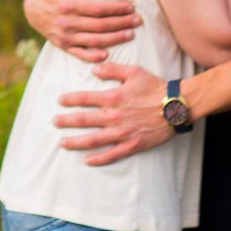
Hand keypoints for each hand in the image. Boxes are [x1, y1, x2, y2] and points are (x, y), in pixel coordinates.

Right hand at [23, 0, 138, 63]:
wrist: (30, 9)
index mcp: (68, 5)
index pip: (98, 8)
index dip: (116, 9)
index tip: (130, 7)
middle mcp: (68, 22)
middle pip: (100, 25)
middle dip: (121, 23)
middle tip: (138, 21)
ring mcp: (66, 36)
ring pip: (95, 40)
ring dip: (115, 38)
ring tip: (130, 34)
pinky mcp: (63, 46)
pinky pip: (81, 54)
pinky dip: (94, 56)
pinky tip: (107, 54)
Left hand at [53, 61, 174, 165]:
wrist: (176, 106)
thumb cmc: (155, 87)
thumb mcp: (134, 72)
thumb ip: (112, 69)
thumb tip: (93, 69)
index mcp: (114, 97)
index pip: (85, 98)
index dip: (70, 99)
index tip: (59, 101)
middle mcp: (115, 116)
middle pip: (85, 120)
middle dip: (67, 121)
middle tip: (54, 122)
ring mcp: (123, 132)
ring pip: (94, 140)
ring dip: (77, 142)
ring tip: (63, 143)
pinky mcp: (133, 145)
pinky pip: (113, 154)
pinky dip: (99, 159)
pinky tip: (87, 160)